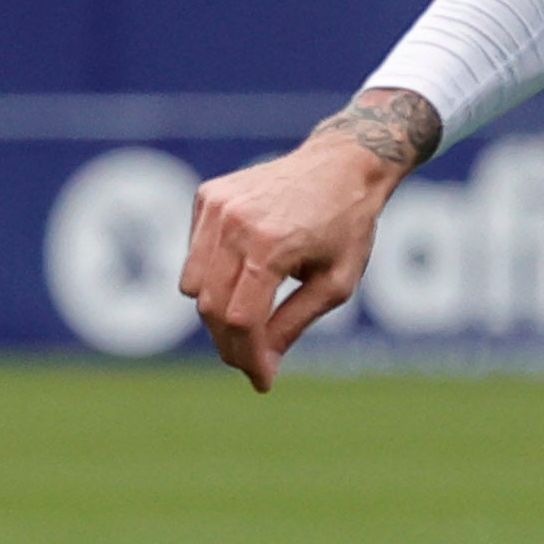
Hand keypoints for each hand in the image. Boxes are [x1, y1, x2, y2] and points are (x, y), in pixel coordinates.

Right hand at [178, 93, 436, 389]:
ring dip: (217, 312)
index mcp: (270, 244)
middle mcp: (233, 223)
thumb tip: (262, 366)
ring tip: (252, 323)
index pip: (242, 318)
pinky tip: (246, 273)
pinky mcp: (206, 197)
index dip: (248, 356)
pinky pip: (195, 254)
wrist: (344, 163)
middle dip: (229, 343)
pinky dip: (213, 276)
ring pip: (193, 284)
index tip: (261, 380)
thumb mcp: (336, 283)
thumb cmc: (349, 225)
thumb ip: (294, 323)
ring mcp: (214, 206)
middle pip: (211, 306)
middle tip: (251, 362)